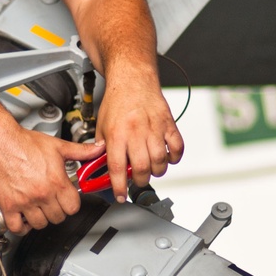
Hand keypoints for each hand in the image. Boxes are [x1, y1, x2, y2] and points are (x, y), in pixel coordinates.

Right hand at [0, 125, 105, 233]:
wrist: (0, 142)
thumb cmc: (24, 143)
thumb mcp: (57, 145)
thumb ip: (81, 150)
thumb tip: (98, 149)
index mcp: (56, 182)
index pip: (73, 207)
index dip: (71, 204)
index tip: (66, 199)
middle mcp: (42, 194)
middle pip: (58, 218)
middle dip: (57, 211)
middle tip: (52, 202)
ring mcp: (25, 202)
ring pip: (40, 224)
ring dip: (41, 219)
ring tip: (39, 209)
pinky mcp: (8, 205)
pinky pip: (17, 228)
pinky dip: (22, 227)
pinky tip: (24, 219)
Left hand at [95, 68, 183, 201]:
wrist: (132, 79)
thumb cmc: (117, 100)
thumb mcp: (101, 125)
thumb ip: (100, 147)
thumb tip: (99, 167)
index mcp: (116, 134)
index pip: (118, 168)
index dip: (119, 187)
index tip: (120, 196)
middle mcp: (136, 132)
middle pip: (142, 168)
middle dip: (140, 181)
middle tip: (137, 180)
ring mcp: (154, 128)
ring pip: (160, 161)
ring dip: (157, 171)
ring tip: (151, 169)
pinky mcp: (168, 124)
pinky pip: (177, 147)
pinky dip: (174, 157)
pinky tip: (167, 158)